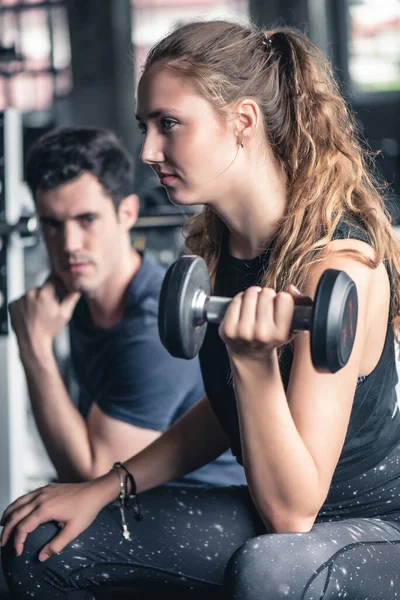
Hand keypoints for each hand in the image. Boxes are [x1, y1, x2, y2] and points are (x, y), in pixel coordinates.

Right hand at [0, 476, 117, 560]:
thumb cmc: (86, 511)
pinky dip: (17, 504)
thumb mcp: (73, 531)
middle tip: (2, 543)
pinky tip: (17, 511)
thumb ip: (56, 545)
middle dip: (6, 530)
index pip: (23, 527)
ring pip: (18, 502)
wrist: (95, 491)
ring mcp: (43, 491)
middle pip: (15, 515)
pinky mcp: (47, 488)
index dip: (17, 541)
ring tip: (2, 525)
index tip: (18, 552)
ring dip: (8, 514)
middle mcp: (40, 498)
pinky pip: (26, 496)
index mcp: (45, 509)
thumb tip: (41, 557)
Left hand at [8, 277, 79, 353]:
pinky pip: (21, 301)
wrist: (32, 342)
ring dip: (35, 301)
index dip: (57, 283)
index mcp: (44, 294)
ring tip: (38, 314)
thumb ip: (71, 298)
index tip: (59, 289)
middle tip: (48, 309)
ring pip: (31, 295)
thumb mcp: (65, 314)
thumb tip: (77, 289)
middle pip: (41, 288)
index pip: (52, 279)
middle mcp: (30, 294)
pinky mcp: (12, 305)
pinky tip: (30, 315)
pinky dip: (26, 306)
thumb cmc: (49, 329)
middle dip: (46, 296)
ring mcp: (20, 299)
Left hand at [219, 284, 308, 360]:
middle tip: (264, 307)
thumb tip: (291, 289)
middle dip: (266, 296)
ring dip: (253, 295)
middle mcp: (262, 334)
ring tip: (254, 306)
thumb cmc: (272, 335)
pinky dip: (240, 300)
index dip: (281, 299)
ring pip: (250, 293)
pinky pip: (236, 300)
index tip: (278, 307)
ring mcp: (243, 332)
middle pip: (266, 293)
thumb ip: (302, 304)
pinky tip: (243, 309)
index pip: (284, 298)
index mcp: (281, 334)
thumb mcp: (292, 324)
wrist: (249, 354)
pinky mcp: (228, 329)